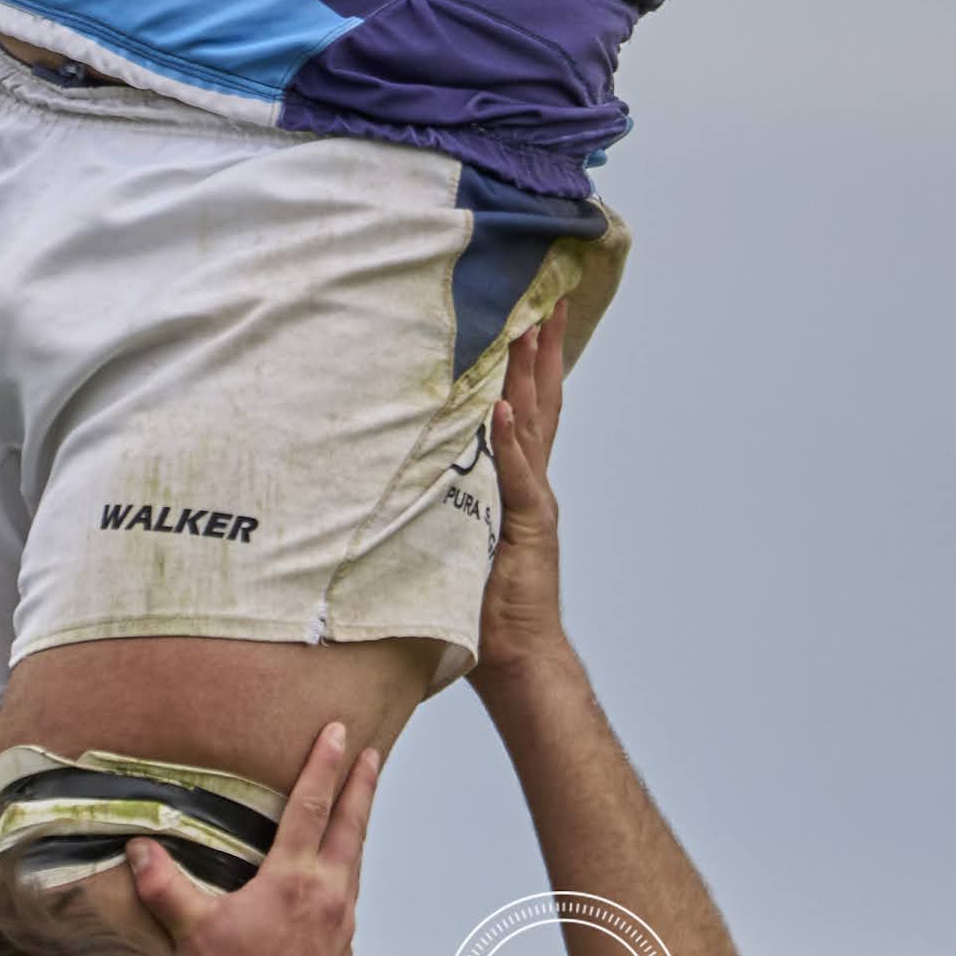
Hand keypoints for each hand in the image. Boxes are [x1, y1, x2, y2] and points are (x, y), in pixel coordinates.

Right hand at [128, 720, 380, 955]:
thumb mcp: (191, 933)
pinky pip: (350, 901)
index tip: (336, 732)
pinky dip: (348, 876)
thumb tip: (138, 846)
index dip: (323, 766)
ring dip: (357, 830)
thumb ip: (164, 885)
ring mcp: (340, 928)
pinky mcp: (340, 955)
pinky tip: (338, 883)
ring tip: (359, 809)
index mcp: (294, 882)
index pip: (312, 808)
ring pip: (355, 864)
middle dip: (361, 786)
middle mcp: (328, 898)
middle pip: (351, 828)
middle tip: (371, 754)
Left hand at [466, 320, 577, 701]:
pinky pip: (516, 473)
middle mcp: (534, 485)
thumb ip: (449, 506)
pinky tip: (500, 405)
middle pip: (543, 402)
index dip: (535, 365)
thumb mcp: (461, 541)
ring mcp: (534, 503)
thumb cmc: (483, 610)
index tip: (536, 318)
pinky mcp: (527, 526)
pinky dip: (509, 438)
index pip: (531, 412)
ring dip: (529, 373)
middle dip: (545, 347)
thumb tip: (408, 477)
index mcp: (522, 486)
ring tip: (528, 325)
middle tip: (548, 296)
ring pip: (533, 424)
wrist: (516, 658)